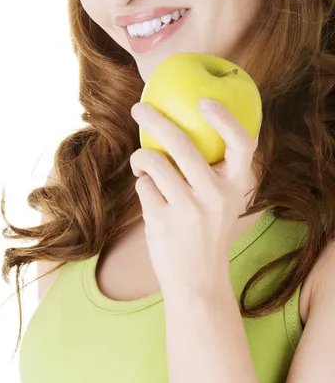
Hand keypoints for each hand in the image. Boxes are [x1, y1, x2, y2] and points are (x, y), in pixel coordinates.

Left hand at [129, 98, 261, 297]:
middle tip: (139, 108)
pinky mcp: (162, 221)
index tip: (204, 100)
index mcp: (237, 185)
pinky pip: (143, 185)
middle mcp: (216, 195)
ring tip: (141, 163)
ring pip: (153, 160)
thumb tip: (180, 122)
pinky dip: (142, 183)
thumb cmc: (208, 229)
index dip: (226, 118)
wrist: (198, 281)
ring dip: (140, 157)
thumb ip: (212, 168)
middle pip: (182, 143)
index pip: (242, 144)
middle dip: (154, 118)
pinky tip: (150, 194)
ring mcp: (188, 209)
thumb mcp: (223, 200)